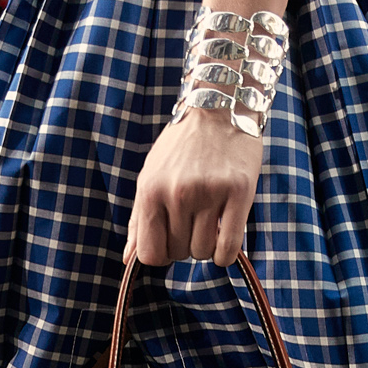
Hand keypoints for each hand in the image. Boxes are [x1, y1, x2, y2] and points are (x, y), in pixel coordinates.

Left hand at [129, 106, 260, 266]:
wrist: (219, 108)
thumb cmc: (181, 146)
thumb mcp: (150, 175)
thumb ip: (139, 218)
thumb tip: (128, 259)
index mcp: (151, 189)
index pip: (150, 253)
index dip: (161, 254)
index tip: (170, 242)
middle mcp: (178, 193)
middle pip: (178, 253)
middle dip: (184, 244)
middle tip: (193, 222)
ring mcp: (209, 193)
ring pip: (203, 252)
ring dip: (207, 246)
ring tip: (209, 222)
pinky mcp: (239, 192)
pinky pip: (229, 247)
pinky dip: (225, 254)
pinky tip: (224, 240)